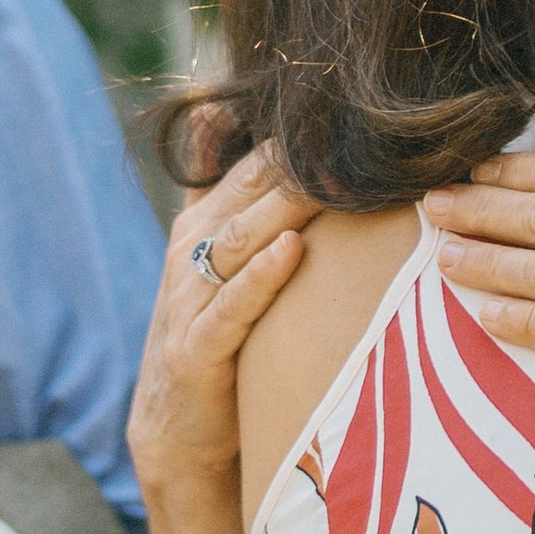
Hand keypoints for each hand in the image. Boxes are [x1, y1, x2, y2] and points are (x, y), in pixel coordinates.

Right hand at [129, 146, 319, 507]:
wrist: (179, 428)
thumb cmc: (214, 329)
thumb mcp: (216, 253)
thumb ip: (216, 183)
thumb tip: (216, 105)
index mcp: (203, 223)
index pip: (256, 164)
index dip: (301, 137)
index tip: (353, 111)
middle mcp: (191, 252)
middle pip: (252, 192)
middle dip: (299, 163)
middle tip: (355, 133)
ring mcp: (189, 299)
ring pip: (242, 239)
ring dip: (287, 208)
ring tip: (334, 179)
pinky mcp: (196, 349)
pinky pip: (232, 307)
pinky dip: (261, 277)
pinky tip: (291, 250)